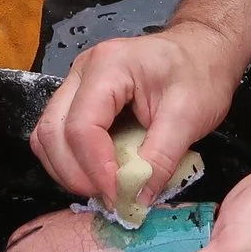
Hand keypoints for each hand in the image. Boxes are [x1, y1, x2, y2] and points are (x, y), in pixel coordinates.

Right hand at [30, 22, 242, 207]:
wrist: (203, 50)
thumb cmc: (200, 75)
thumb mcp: (189, 117)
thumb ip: (160, 159)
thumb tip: (136, 201)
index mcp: (108, 66)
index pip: (82, 126)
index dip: (95, 168)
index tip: (119, 196)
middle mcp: (81, 71)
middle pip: (52, 131)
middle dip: (75, 174)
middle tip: (109, 198)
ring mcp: (74, 84)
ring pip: (47, 136)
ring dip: (67, 170)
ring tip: (102, 189)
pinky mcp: (78, 99)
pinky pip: (57, 135)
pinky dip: (70, 161)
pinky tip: (96, 175)